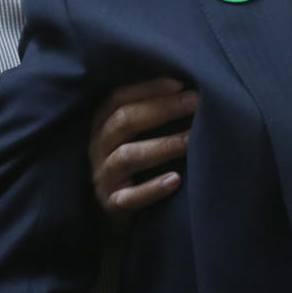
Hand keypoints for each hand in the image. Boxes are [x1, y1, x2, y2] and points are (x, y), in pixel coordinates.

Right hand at [90, 78, 196, 218]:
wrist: (117, 209)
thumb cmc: (136, 161)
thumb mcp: (135, 134)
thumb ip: (152, 113)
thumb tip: (190, 90)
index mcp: (102, 124)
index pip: (118, 98)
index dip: (148, 89)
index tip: (180, 84)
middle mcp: (97, 147)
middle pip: (123, 122)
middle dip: (161, 109)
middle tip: (194, 103)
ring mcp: (103, 176)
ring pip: (126, 156)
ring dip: (161, 146)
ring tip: (190, 139)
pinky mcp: (112, 205)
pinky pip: (130, 197)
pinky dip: (153, 188)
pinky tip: (176, 180)